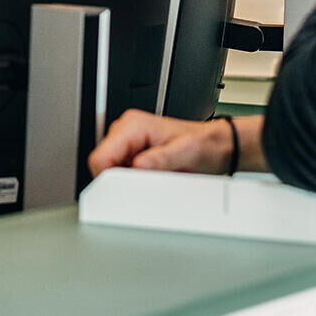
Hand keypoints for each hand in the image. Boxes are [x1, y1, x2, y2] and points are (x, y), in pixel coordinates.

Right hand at [87, 110, 238, 176]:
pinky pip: (120, 171)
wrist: (214, 146)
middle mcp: (126, 130)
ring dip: (126, 181)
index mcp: (132, 126)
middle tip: (145, 185)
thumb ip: (161, 159)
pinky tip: (149, 180)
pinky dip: (131, 181)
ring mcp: (127, 141)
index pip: (100, 157)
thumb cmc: (203, 145)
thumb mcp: (186, 153)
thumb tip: (137, 165)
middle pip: (102, 164)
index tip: (125, 190)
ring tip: (152, 180)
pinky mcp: (131, 152)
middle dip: (119, 180)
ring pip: (109, 170)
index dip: (108, 178)